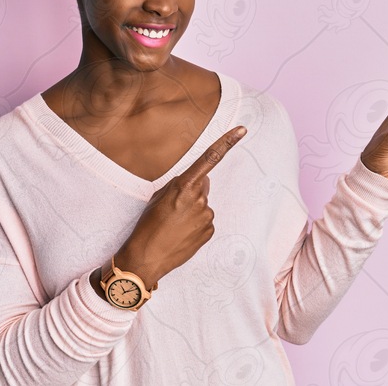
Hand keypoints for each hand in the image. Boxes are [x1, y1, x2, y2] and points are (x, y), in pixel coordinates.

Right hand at [112, 125, 246, 288]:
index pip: (210, 159)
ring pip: (203, 204)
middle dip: (192, 191)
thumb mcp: (158, 197)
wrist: (146, 257)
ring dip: (192, 210)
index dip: (227, 142)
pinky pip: (204, 220)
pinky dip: (195, 224)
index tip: (241, 130)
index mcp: (184, 186)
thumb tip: (201, 182)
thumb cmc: (148, 225)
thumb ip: (181, 184)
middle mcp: (200, 199)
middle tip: (173, 208)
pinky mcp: (209, 231)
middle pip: (202, 185)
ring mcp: (207, 216)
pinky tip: (181, 233)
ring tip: (174, 224)